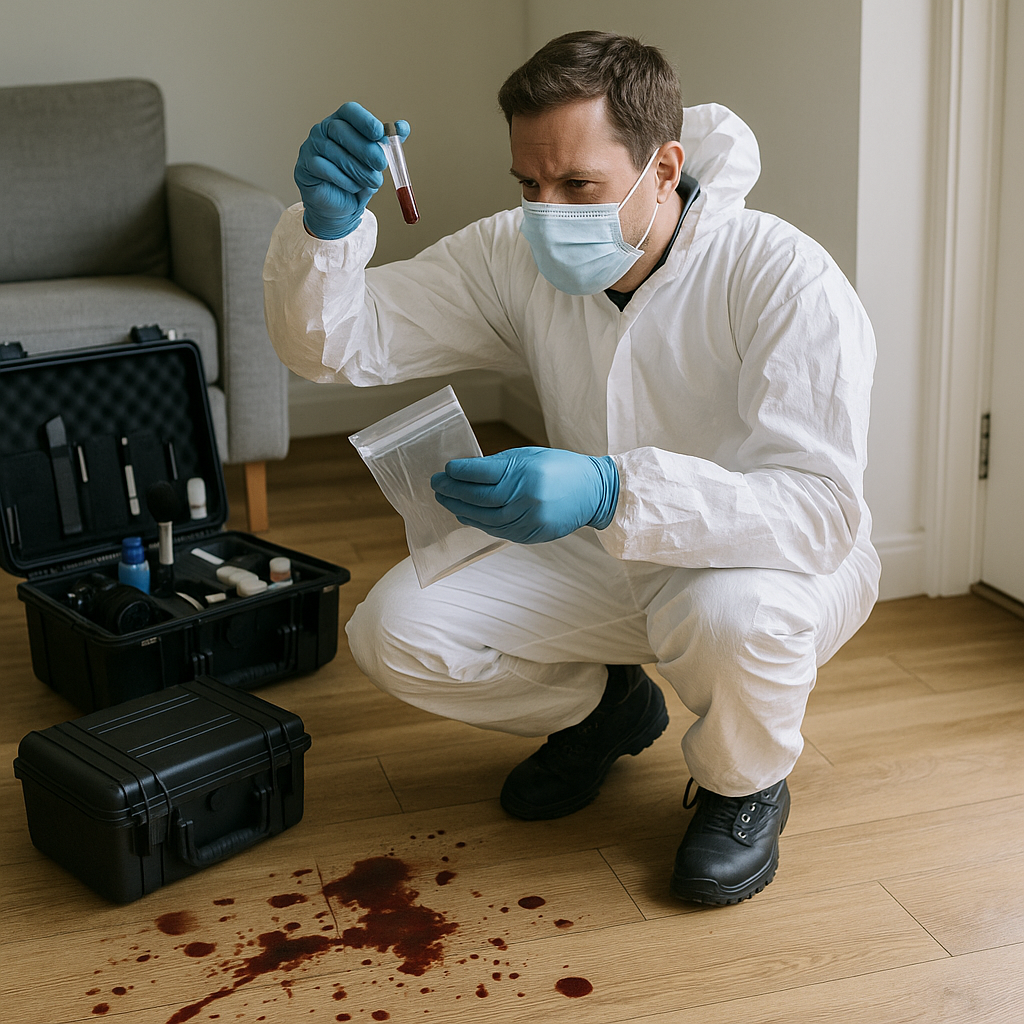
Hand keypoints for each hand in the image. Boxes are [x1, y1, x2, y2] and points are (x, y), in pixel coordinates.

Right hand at [294, 102, 410, 238]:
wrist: (341, 208)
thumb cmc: (357, 180)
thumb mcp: (376, 161)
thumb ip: (388, 144)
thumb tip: (403, 127)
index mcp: (341, 122)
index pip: (350, 111)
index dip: (365, 120)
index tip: (380, 133)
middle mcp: (323, 130)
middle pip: (341, 131)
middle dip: (365, 149)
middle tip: (382, 165)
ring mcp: (311, 146)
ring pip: (335, 153)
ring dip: (358, 170)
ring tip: (372, 182)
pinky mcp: (304, 167)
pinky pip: (325, 169)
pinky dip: (344, 180)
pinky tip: (353, 187)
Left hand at [431, 447, 619, 543]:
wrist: (595, 492)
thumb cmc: (561, 468)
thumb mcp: (530, 456)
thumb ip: (500, 465)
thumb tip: (467, 471)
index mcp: (525, 472)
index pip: (481, 473)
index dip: (459, 473)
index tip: (445, 470)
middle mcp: (525, 497)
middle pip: (479, 498)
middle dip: (453, 492)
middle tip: (436, 486)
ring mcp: (529, 519)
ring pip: (485, 518)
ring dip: (461, 510)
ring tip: (446, 502)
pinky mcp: (532, 534)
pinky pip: (498, 530)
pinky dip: (478, 523)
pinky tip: (466, 516)